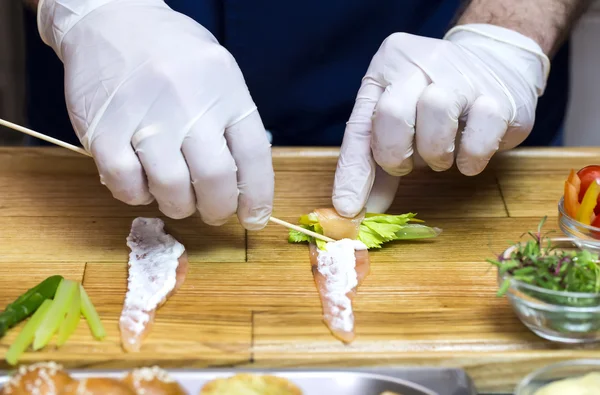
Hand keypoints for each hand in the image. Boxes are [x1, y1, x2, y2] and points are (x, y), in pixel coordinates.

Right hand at [38, 0, 273, 228]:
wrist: (111, 18)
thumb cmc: (172, 53)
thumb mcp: (219, 73)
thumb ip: (232, 121)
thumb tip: (244, 182)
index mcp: (226, 90)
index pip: (254, 156)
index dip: (258, 196)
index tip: (254, 218)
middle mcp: (190, 103)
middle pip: (215, 179)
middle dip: (218, 209)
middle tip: (212, 211)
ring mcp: (145, 117)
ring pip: (171, 188)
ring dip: (179, 206)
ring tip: (178, 197)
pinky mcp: (104, 130)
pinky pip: (126, 184)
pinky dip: (137, 195)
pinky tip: (143, 183)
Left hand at [332, 24, 549, 216]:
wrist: (497, 60)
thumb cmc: (434, 99)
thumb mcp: (399, 123)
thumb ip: (376, 163)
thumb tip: (359, 209)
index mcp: (387, 67)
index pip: (361, 125)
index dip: (353, 172)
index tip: (349, 208)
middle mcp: (420, 63)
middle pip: (392, 113)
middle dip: (395, 153)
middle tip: (407, 164)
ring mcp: (462, 74)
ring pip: (435, 114)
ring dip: (435, 153)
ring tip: (441, 154)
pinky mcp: (499, 95)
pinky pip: (477, 137)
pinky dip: (470, 157)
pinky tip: (469, 154)